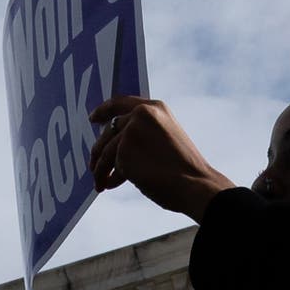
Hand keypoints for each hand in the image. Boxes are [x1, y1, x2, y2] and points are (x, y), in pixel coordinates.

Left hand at [87, 97, 234, 215]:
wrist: (196, 185)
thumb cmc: (187, 170)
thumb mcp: (167, 141)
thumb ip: (144, 136)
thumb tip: (116, 149)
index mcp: (156, 108)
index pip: (122, 103)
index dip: (104, 110)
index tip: (93, 118)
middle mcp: (141, 114)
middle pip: (109, 130)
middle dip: (98, 150)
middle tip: (93, 165)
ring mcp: (131, 130)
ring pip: (105, 149)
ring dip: (100, 168)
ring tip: (100, 182)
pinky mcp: (123, 150)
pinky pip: (108, 165)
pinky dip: (106, 177)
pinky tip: (108, 186)